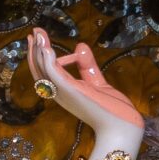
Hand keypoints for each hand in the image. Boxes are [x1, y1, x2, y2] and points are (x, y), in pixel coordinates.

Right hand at [26, 30, 143, 159]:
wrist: (123, 128)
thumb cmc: (112, 110)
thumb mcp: (97, 82)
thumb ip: (88, 66)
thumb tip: (80, 46)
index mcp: (65, 93)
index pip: (46, 73)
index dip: (41, 56)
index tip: (42, 39)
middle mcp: (60, 95)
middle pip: (40, 71)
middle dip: (35, 51)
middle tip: (34, 32)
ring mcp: (65, 94)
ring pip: (43, 72)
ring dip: (39, 52)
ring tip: (38, 35)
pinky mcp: (72, 92)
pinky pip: (55, 75)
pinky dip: (49, 62)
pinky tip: (47, 48)